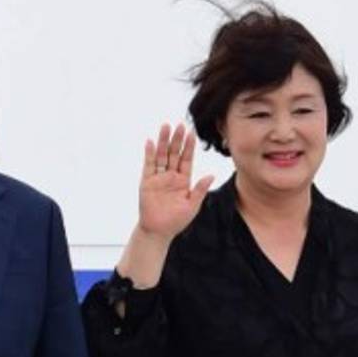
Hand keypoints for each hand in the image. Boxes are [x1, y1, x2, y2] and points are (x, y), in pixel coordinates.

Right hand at [137, 123, 214, 240]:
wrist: (158, 231)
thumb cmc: (176, 221)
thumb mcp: (192, 205)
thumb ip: (199, 190)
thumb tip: (211, 175)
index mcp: (183, 180)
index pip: (186, 159)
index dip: (189, 147)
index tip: (191, 133)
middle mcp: (171, 176)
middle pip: (174, 154)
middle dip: (177, 140)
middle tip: (180, 125)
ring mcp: (158, 178)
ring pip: (162, 156)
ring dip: (164, 141)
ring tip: (166, 127)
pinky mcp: (147, 182)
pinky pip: (149, 165)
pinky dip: (150, 153)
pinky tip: (151, 142)